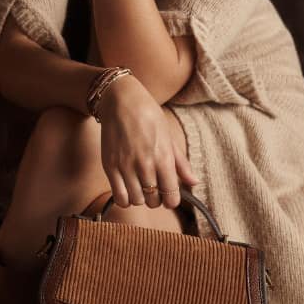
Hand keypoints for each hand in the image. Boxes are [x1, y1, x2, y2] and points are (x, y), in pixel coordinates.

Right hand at [95, 75, 199, 208]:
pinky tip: (129, 190)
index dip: (172, 201)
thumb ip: (181, 163)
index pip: (171, 195)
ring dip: (141, 199)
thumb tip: (194, 182)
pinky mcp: (109, 166)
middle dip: (156, 200)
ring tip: (141, 189)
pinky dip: (125, 199)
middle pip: (153, 200)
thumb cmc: (150, 117)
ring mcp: (125, 166)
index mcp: (164, 158)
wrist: (122, 102)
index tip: (170, 198)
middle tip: (155, 191)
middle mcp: (145, 164)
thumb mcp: (170, 137)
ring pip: (136, 201)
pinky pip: (118, 196)